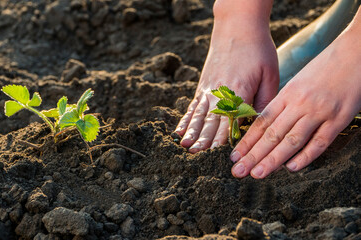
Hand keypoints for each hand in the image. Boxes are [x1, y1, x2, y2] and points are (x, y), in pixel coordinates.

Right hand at [175, 0, 278, 152]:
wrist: (237, 25)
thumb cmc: (258, 50)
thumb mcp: (270, 75)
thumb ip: (263, 102)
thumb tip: (258, 125)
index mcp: (238, 92)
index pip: (230, 122)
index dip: (223, 142)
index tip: (219, 159)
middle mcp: (219, 93)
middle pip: (210, 122)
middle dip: (204, 143)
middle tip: (197, 161)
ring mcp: (208, 89)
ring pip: (198, 116)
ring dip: (192, 134)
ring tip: (185, 149)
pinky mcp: (203, 85)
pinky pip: (192, 106)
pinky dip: (185, 120)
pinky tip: (179, 132)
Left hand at [231, 24, 360, 178]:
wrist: (355, 53)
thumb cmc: (324, 68)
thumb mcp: (297, 83)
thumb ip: (284, 104)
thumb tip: (268, 126)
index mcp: (286, 95)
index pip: (261, 122)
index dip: (247, 141)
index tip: (234, 156)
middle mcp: (299, 104)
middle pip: (272, 134)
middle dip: (253, 155)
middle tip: (238, 171)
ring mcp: (319, 112)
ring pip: (291, 140)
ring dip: (273, 159)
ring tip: (257, 173)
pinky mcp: (339, 119)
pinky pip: (320, 141)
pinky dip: (305, 156)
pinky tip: (291, 168)